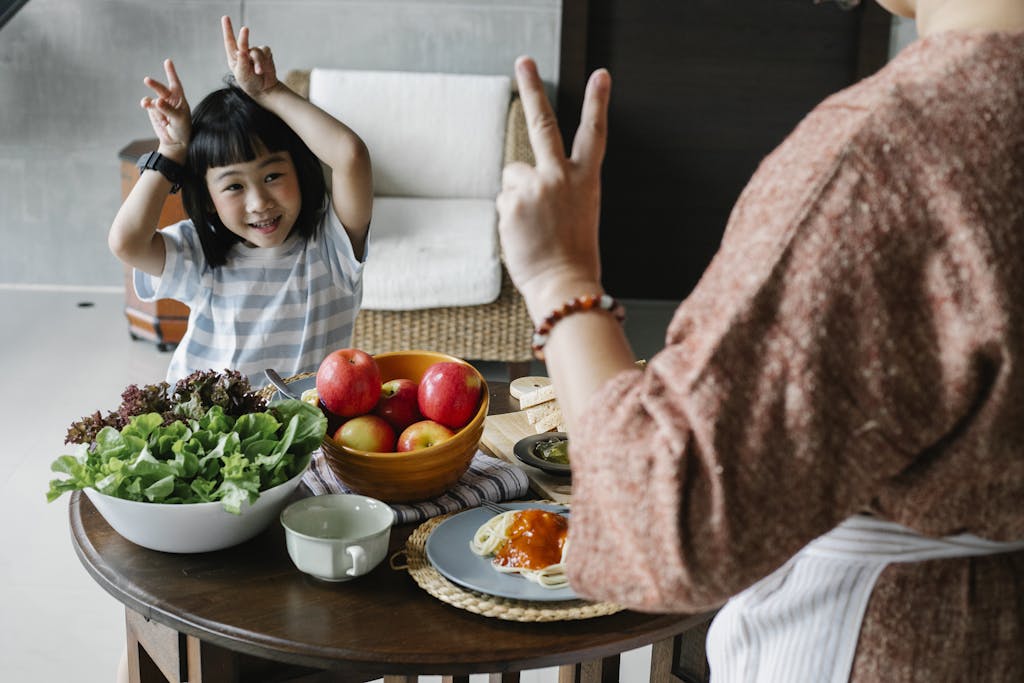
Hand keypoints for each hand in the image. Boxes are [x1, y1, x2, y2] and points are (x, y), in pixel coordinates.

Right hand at [140, 59, 190, 161]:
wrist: (175, 141)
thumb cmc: (182, 129)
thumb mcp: (178, 119)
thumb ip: (168, 109)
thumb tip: (157, 100)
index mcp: (180, 99)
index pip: (175, 84)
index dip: (171, 73)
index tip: (168, 61)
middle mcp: (170, 99)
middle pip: (161, 89)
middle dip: (154, 85)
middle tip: (147, 80)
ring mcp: (160, 104)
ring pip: (152, 98)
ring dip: (149, 101)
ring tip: (147, 105)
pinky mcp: (153, 110)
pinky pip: (148, 104)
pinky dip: (147, 106)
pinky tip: (149, 109)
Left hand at [222, 15, 278, 98]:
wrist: (265, 89)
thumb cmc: (250, 83)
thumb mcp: (243, 75)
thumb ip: (242, 63)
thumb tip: (241, 51)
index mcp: (234, 57)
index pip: (229, 41)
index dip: (228, 29)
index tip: (225, 18)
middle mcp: (244, 52)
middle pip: (243, 42)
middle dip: (244, 37)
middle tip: (245, 29)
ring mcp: (255, 52)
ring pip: (256, 51)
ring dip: (258, 63)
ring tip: (259, 72)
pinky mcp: (265, 54)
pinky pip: (266, 52)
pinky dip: (265, 61)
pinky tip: (264, 69)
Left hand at [496, 57, 610, 312]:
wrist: (564, 285)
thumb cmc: (572, 257)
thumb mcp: (576, 214)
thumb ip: (555, 188)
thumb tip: (522, 178)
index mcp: (586, 181)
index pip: (595, 134)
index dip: (599, 103)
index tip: (602, 76)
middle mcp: (561, 177)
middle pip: (544, 124)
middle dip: (533, 88)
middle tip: (524, 61)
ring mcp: (536, 187)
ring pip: (513, 177)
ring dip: (517, 197)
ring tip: (533, 227)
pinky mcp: (512, 202)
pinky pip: (503, 202)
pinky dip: (509, 219)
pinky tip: (523, 236)